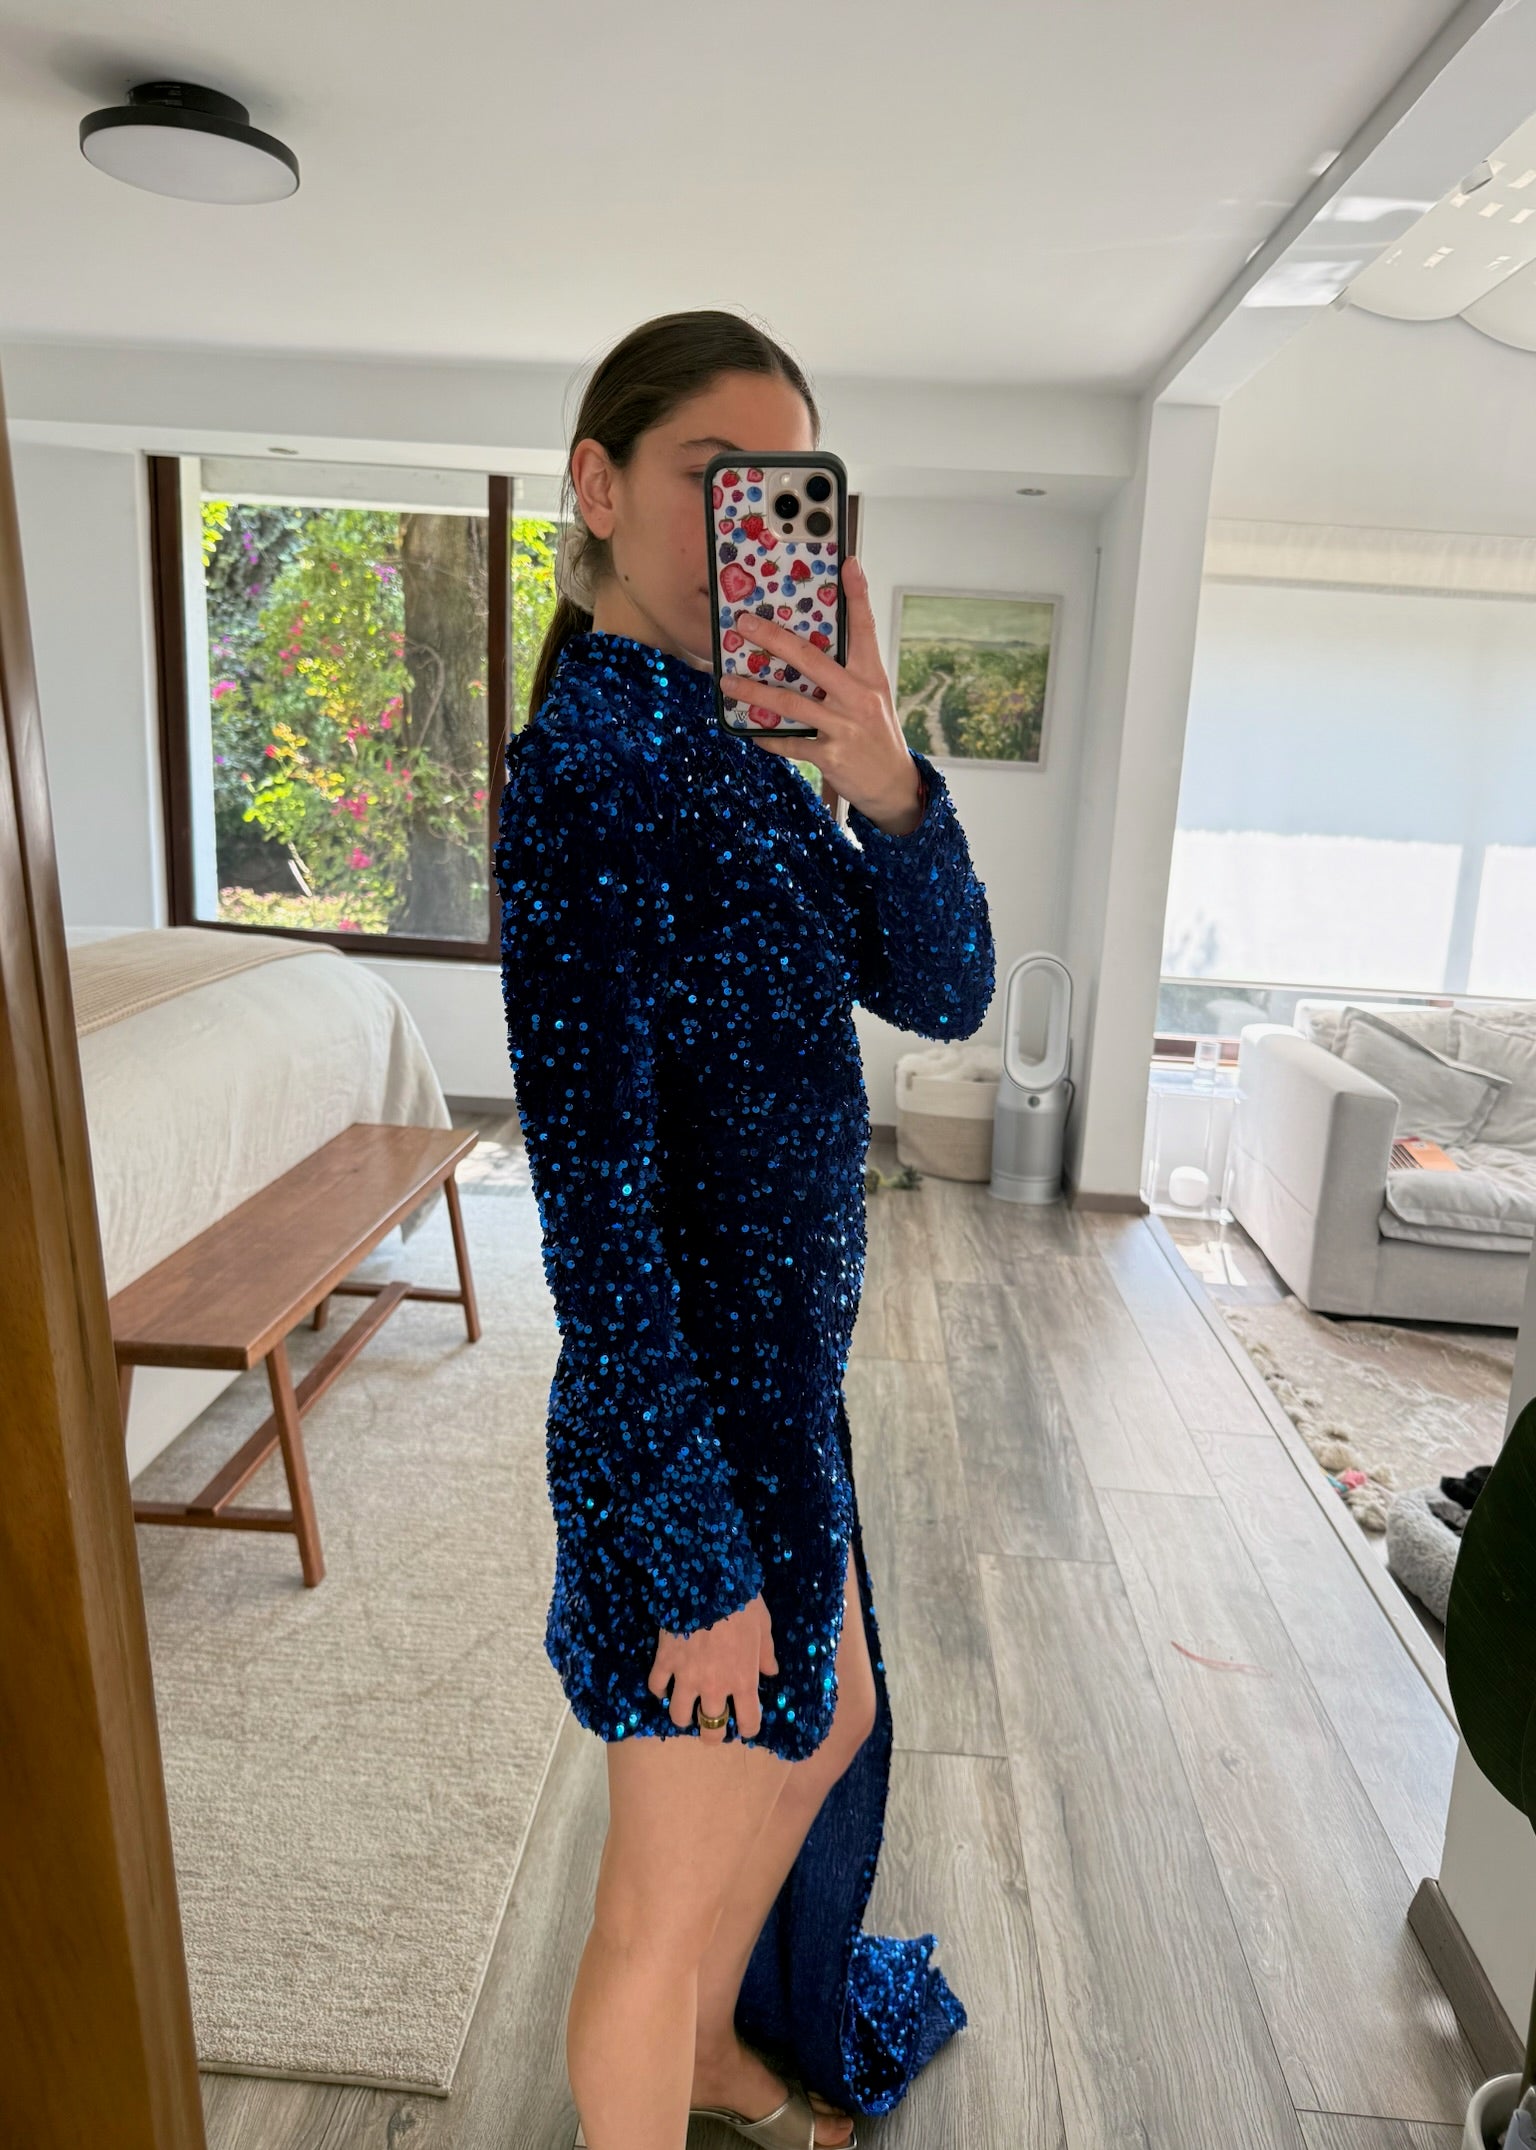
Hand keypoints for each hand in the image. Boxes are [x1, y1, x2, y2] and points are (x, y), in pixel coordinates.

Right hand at [647, 1591, 779, 1741]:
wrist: (708, 1582)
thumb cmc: (742, 1603)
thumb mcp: (763, 1626)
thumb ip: (766, 1654)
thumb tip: (771, 1672)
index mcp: (743, 1680)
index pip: (749, 1722)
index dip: (748, 1728)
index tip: (746, 1725)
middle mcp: (714, 1687)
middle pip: (711, 1730)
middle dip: (712, 1734)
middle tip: (711, 1727)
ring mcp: (686, 1677)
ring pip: (679, 1715)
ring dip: (683, 1716)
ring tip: (685, 1709)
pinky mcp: (665, 1662)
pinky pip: (656, 1686)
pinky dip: (659, 1689)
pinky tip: (664, 1685)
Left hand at [723, 556, 924, 833]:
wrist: (895, 784)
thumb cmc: (877, 733)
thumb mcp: (873, 696)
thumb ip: (847, 673)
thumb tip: (807, 650)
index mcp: (871, 676)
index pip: (865, 628)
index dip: (857, 595)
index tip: (848, 563)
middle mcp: (858, 696)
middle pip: (811, 659)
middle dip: (773, 638)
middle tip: (744, 624)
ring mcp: (844, 726)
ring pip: (790, 702)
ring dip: (754, 690)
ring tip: (726, 681)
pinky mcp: (831, 755)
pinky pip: (790, 743)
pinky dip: (768, 738)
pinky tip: (750, 732)